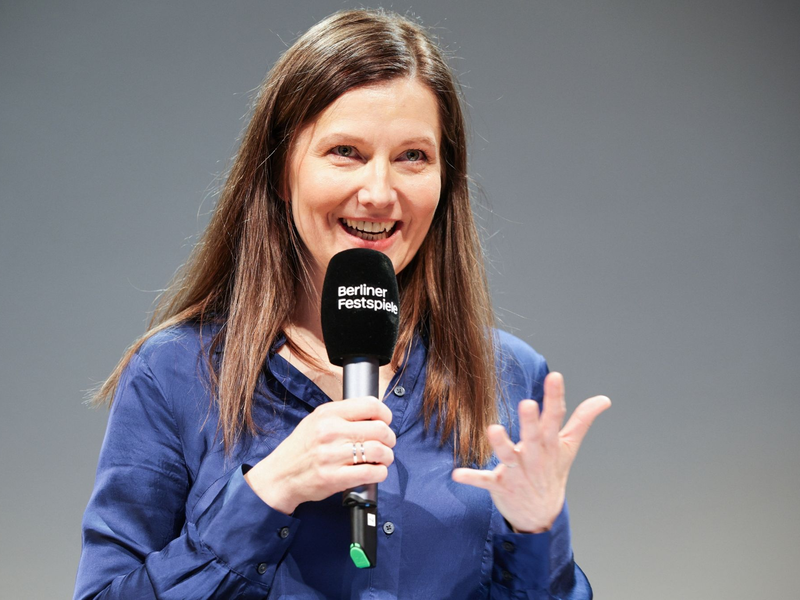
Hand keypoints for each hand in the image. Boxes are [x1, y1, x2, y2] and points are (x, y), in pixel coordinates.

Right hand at [244, 397, 395, 513]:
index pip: (370, 404)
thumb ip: (342, 415)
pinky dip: (380, 473)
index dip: (385, 414)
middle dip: (389, 437)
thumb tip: (373, 414)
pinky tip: (376, 471)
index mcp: (328, 414)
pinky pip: (371, 473)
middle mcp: (330, 431)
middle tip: (387, 443)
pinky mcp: (335, 478)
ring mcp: (332, 455)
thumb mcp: (316, 420)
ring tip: (383, 458)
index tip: (385, 421)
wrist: (279, 476)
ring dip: (387, 456)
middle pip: (379, 428)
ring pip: (379, 451)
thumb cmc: (301, 448)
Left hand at [451, 372, 609, 532]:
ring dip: (500, 444)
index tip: (555, 377)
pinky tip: (457, 475)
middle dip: (531, 422)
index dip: (555, 397)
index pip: (555, 418)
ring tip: (493, 429)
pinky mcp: (499, 484)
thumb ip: (582, 420)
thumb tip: (604, 399)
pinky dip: (471, 478)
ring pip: (508, 456)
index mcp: (550, 444)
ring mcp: (516, 471)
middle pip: (533, 437)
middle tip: (528, 404)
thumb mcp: (569, 446)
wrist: (541, 515)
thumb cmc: (552, 472)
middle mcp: (534, 457)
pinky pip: (484, 481)